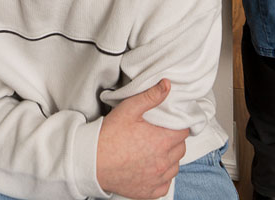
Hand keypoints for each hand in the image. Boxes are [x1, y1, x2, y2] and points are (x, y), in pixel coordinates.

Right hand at [96, 78, 187, 198]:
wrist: (90, 162)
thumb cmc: (108, 136)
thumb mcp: (128, 110)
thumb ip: (150, 96)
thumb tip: (167, 85)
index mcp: (162, 141)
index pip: (184, 131)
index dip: (178, 125)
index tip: (169, 123)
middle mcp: (163, 162)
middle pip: (181, 148)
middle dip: (174, 140)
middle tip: (159, 135)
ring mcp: (157, 179)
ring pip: (175, 167)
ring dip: (169, 159)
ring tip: (154, 151)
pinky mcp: (150, 192)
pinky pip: (165, 184)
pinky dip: (162, 177)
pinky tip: (150, 168)